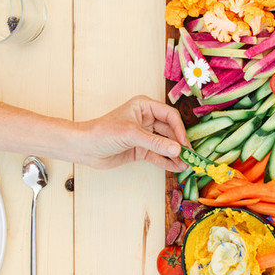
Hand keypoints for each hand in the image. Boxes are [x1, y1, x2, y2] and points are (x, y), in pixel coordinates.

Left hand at [74, 96, 188, 171]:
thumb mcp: (131, 135)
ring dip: (175, 154)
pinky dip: (167, 161)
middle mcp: (146, 119)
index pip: (170, 116)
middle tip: (191, 156)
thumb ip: (156, 143)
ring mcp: (144, 135)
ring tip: (186, 165)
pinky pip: (158, 155)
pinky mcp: (140, 149)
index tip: (185, 144)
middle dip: (180, 144)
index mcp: (144, 106)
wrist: (83, 147)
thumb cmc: (103, 132)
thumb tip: (178, 149)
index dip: (180, 130)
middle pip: (170, 131)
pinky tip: (176, 167)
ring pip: (165, 144)